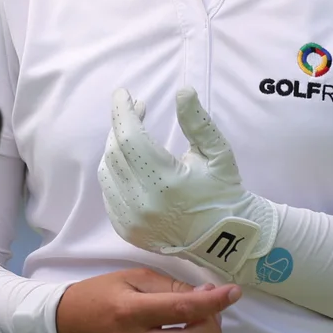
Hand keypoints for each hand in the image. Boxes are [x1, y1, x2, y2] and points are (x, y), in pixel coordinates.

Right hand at [54, 268, 239, 332]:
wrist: (63, 327)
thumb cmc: (96, 296)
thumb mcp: (129, 278)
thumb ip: (169, 286)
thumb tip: (205, 295)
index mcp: (130, 312)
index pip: (182, 309)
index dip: (214, 302)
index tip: (233, 292)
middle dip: (212, 325)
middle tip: (213, 310)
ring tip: (204, 324)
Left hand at [98, 87, 281, 283]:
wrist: (225, 241)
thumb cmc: (223, 192)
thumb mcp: (218, 154)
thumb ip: (198, 122)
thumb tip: (182, 91)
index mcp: (167, 183)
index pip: (131, 138)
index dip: (123, 111)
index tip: (123, 93)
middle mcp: (144, 204)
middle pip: (116, 152)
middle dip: (122, 125)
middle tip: (137, 108)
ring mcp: (132, 221)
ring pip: (107, 172)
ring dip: (116, 147)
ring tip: (133, 133)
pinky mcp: (126, 231)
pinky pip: (109, 193)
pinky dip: (115, 173)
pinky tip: (131, 163)